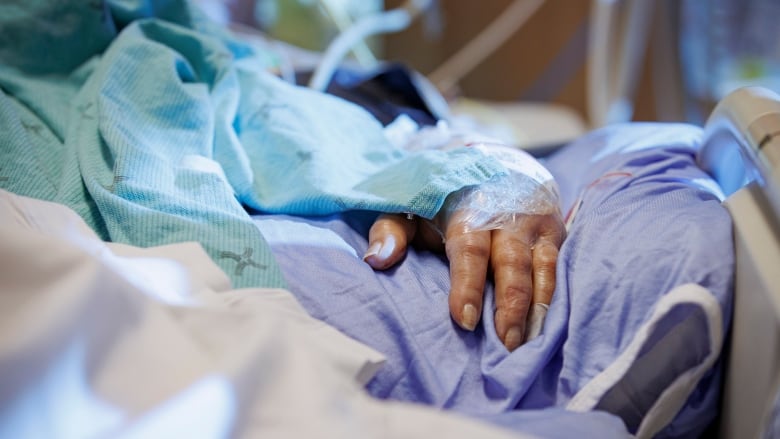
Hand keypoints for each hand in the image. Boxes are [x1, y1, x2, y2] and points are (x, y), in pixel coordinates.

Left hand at [364, 211, 564, 350]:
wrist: (493, 157)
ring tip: (526, 345)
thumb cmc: (443, 194)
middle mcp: (508, 211)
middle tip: (504, 344)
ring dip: (536, 307)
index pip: (469, 247)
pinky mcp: (556, 231)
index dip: (467, 284)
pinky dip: (553, 296)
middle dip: (510, 305)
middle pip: (511, 262)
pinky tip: (546, 326)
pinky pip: (559, 267)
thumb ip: (391, 230)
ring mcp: (537, 221)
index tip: (464, 320)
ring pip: (541, 267)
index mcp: (468, 205)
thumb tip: (377, 260)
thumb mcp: (410, 203)